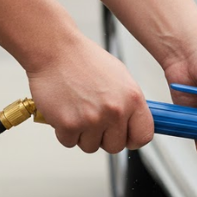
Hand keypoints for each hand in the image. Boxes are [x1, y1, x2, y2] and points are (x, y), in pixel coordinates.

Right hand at [27, 34, 152, 153]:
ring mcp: (92, 119)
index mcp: (133, 100)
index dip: (132, 139)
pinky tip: (64, 111)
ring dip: (82, 134)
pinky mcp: (69, 124)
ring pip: (91, 147)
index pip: (143, 136)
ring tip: (77, 111)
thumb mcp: (121, 78)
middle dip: (104, 137)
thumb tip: (135, 125)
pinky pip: (69, 142)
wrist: (54, 49)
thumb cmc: (85, 61)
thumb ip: (130, 105)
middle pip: (115, 146)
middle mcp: (115, 111)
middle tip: (93, 119)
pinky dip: (64, 131)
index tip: (125, 137)